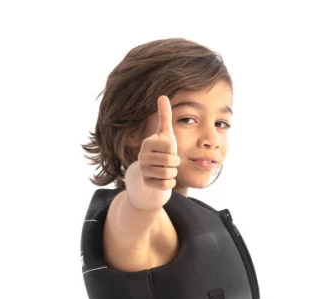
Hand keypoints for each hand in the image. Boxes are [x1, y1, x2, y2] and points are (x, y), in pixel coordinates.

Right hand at [125, 96, 180, 210]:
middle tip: (168, 162)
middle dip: (175, 163)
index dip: (174, 150)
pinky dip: (169, 183)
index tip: (167, 151)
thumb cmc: (160, 151)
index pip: (171, 146)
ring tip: (166, 170)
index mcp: (147, 143)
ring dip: (172, 173)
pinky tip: (163, 179)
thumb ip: (165, 116)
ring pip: (169, 173)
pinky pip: (166, 185)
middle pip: (172, 161)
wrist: (148, 174)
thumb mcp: (164, 134)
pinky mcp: (146, 184)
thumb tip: (162, 95)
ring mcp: (143, 171)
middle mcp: (142, 156)